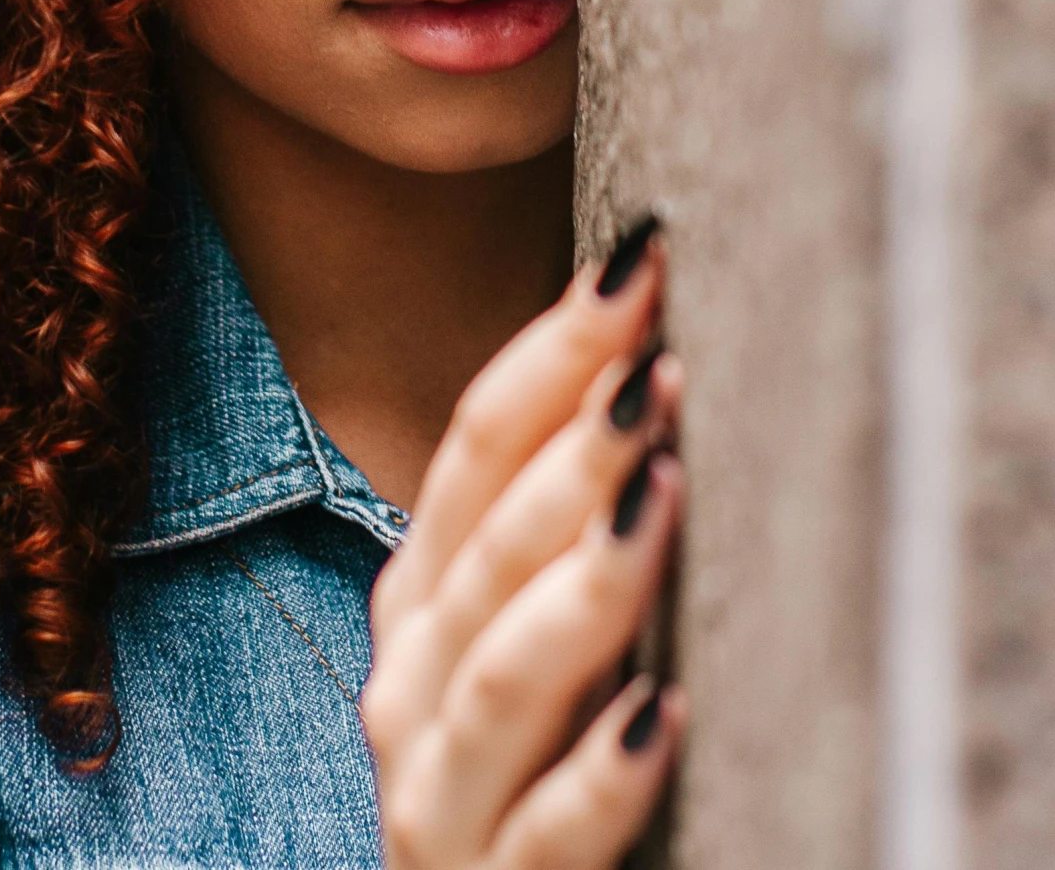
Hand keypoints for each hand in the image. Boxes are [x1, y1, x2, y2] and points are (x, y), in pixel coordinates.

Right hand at [362, 223, 684, 869]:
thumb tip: (651, 358)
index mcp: (419, 598)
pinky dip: (600, 775)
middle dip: (573, 443)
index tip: (643, 259)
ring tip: (662, 496)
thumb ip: (551, 525)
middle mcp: (408, 684)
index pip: (472, 445)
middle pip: (489, 543)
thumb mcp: (517, 628)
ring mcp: (436, 798)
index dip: (552, 349)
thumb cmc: (526, 759)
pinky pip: (546, 831)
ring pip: (501, 673)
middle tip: (658, 361)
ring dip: (584, 582)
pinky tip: (664, 716)